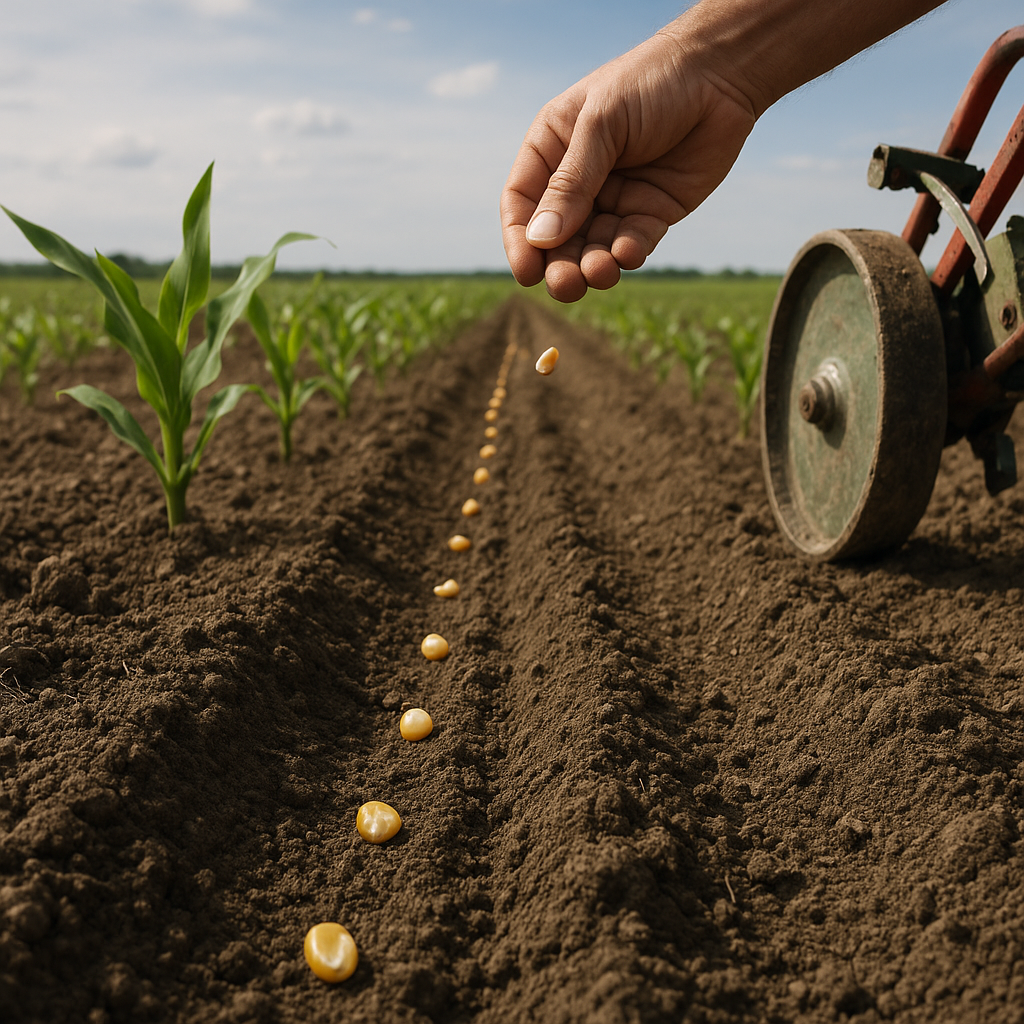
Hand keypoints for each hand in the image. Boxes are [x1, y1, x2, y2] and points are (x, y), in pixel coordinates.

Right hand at [500, 27, 757, 301]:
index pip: (522, 203)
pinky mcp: (652, 212)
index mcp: (552, 149)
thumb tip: (540, 238)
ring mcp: (616, 198)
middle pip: (556, 237)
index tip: (527, 271)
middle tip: (565, 285)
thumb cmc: (652, 82)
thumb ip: (571, 182)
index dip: (521, 239)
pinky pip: (632, 243)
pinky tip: (629, 252)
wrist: (721, 73)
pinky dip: (628, 254)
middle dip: (559, 265)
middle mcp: (579, 179)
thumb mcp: (602, 124)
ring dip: (592, 266)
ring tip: (600, 273)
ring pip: (593, 248)